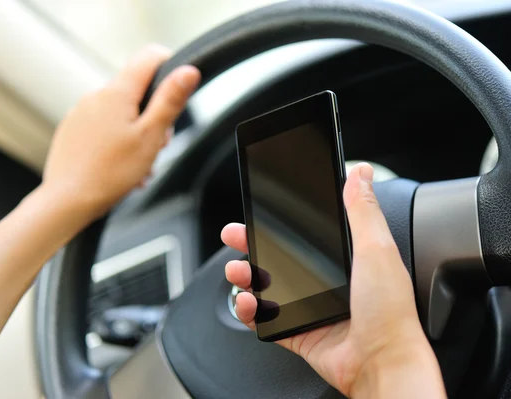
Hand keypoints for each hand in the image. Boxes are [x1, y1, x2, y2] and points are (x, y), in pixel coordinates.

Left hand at [42, 44, 200, 219]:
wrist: (67, 201)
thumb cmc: (110, 173)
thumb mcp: (150, 136)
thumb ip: (170, 101)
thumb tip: (189, 70)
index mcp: (117, 92)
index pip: (149, 56)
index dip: (170, 66)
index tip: (179, 89)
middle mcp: (95, 96)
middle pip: (137, 92)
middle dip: (153, 115)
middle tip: (158, 146)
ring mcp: (81, 113)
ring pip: (121, 113)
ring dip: (137, 134)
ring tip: (139, 166)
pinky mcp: (72, 131)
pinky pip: (102, 128)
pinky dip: (117, 143)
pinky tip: (120, 168)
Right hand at [222, 163, 445, 397]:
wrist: (382, 364)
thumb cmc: (389, 312)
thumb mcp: (376, 250)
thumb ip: (363, 211)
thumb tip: (361, 174)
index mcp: (345, 258)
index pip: (304, 232)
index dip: (280, 220)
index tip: (262, 210)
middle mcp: (326, 281)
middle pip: (278, 256)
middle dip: (251, 243)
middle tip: (235, 235)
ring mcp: (310, 306)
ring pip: (267, 286)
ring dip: (246, 276)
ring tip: (238, 272)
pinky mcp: (299, 331)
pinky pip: (265, 320)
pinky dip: (249, 312)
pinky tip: (246, 303)